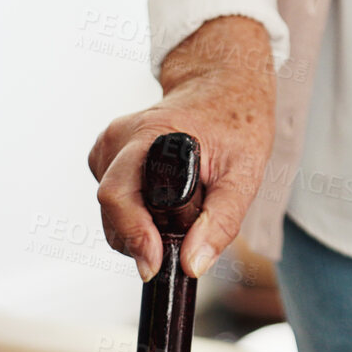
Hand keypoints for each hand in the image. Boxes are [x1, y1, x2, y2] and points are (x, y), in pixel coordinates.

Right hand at [89, 15, 275, 281]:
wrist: (224, 88)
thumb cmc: (236, 123)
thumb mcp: (245, 172)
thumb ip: (221, 220)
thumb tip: (192, 264)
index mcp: (149, 133)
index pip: (119, 196)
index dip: (134, 234)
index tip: (155, 263)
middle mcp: (119, 137)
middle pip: (112, 209)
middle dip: (144, 235)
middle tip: (186, 234)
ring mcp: (108, 145)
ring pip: (113, 209)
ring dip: (144, 224)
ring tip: (184, 207)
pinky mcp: (106, 156)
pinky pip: (116, 200)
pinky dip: (139, 212)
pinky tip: (167, 197)